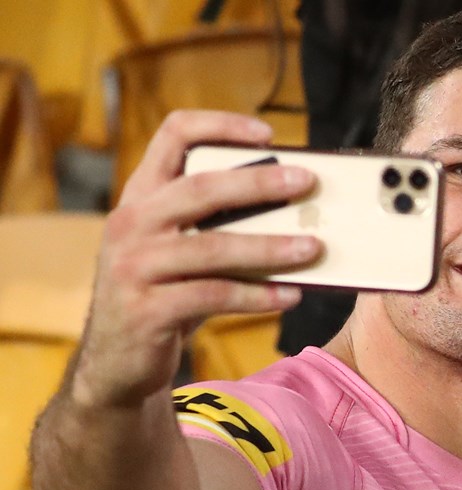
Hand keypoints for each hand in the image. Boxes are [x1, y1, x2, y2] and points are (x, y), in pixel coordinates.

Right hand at [71, 110, 322, 407]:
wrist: (117, 362)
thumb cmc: (166, 293)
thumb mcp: (182, 249)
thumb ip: (219, 223)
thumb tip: (299, 207)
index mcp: (142, 197)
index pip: (173, 136)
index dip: (220, 125)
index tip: (268, 133)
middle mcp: (130, 223)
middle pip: (200, 189)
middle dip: (259, 183)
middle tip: (307, 182)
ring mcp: (133, 266)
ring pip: (212, 246)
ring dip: (270, 246)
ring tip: (314, 247)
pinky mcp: (146, 310)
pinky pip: (213, 295)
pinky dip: (258, 295)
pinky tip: (291, 295)